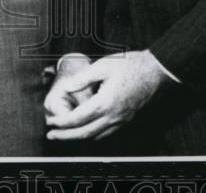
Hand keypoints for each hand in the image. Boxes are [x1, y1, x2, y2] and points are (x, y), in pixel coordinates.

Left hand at [45, 50, 172, 140]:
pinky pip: (106, 134)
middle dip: (66, 136)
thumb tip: (66, 88)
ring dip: (78, 138)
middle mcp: (113, 116)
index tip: (50, 122)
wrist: (155, 71)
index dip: (62, 123)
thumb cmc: (130, 66)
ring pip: (96, 137)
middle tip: (51, 135)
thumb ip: (82, 79)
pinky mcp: (125, 119)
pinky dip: (92, 136)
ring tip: (64, 135)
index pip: (78, 119)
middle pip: (85, 133)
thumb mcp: (103, 66)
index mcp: (105, 103)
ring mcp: (121, 120)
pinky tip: (85, 131)